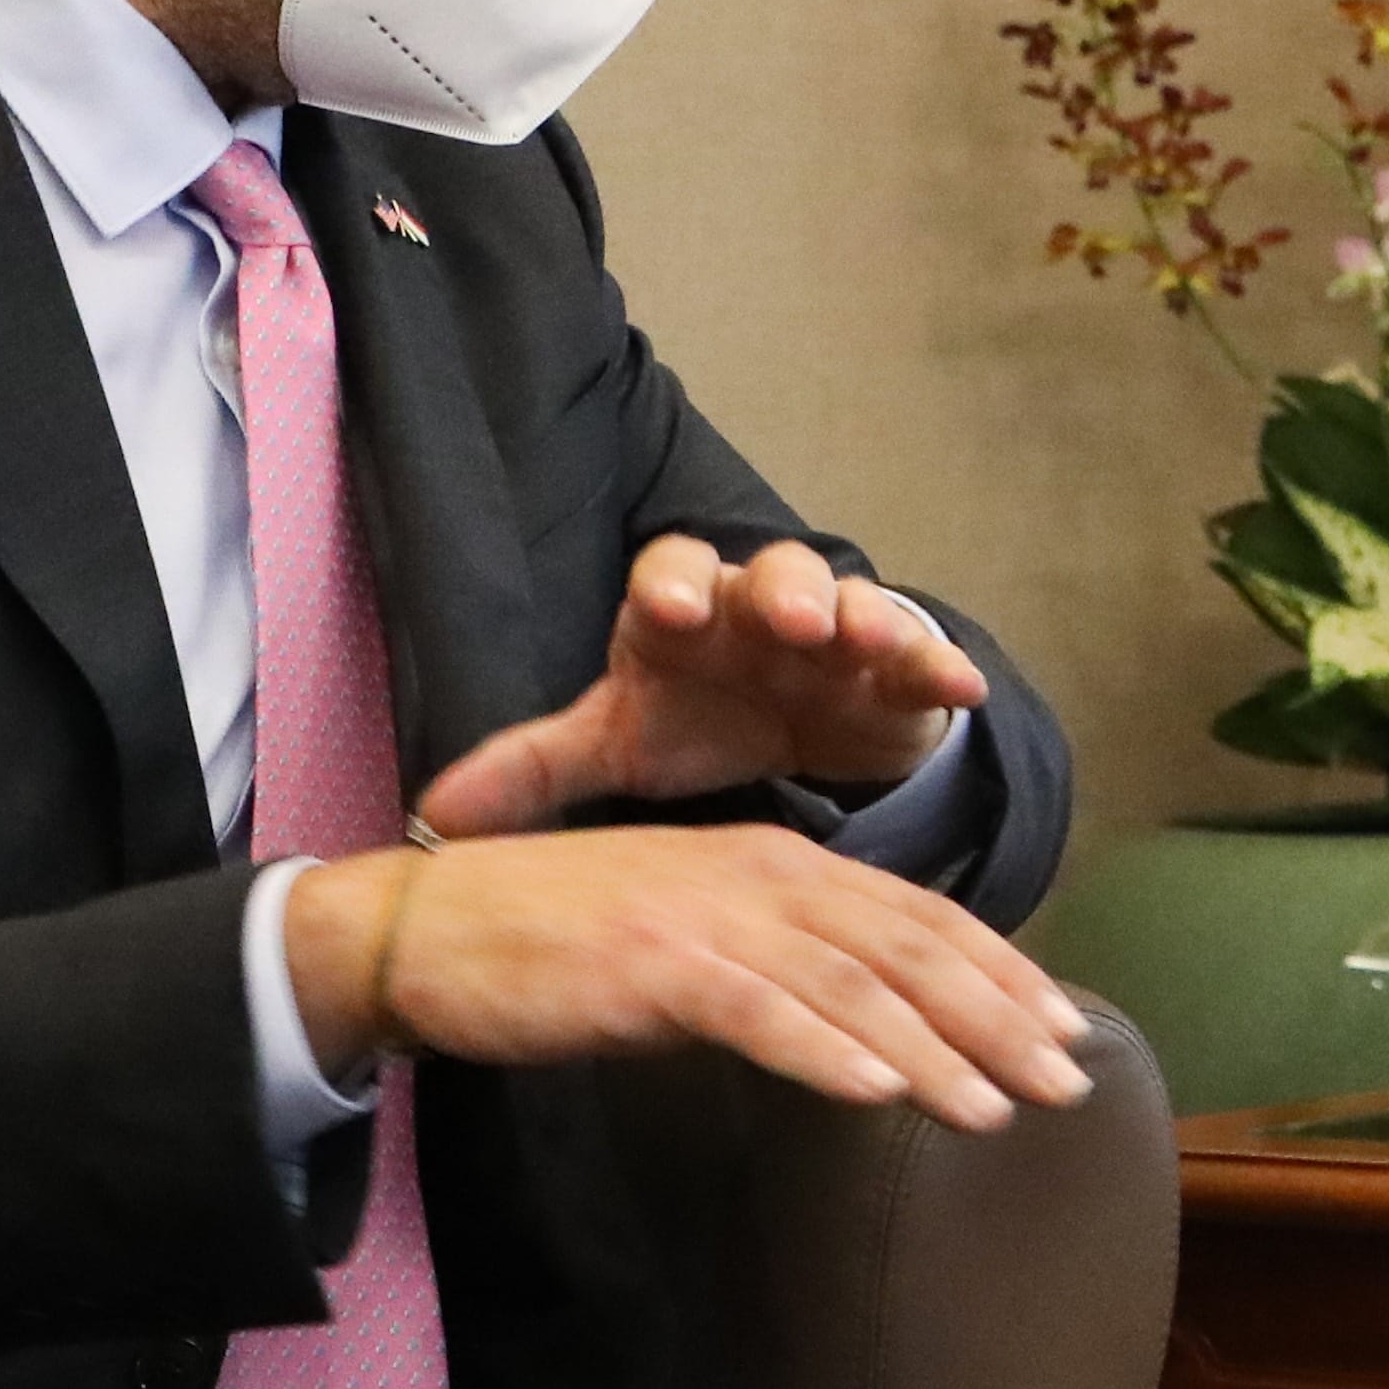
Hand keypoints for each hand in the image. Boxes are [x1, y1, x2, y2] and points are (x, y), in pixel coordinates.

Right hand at [286, 821, 1095, 1129]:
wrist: (432, 929)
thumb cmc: (567, 940)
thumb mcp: (700, 938)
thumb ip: (784, 965)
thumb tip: (869, 1027)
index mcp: (779, 863)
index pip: (918, 916)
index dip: (1002, 971)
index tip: (1065, 1027)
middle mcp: (759, 877)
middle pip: (909, 946)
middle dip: (999, 1015)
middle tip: (1068, 1078)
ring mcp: (707, 917)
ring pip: (851, 983)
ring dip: (935, 1049)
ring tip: (999, 1107)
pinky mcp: (651, 965)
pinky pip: (757, 1011)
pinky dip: (827, 1051)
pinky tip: (881, 1094)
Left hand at [409, 534, 982, 838]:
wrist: (801, 728)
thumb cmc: (703, 718)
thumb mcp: (625, 741)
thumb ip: (537, 767)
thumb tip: (430, 816)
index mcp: (682, 614)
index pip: (667, 575)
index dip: (670, 590)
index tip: (669, 615)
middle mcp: (759, 605)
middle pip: (768, 572)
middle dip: (781, 589)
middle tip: (788, 616)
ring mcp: (838, 627)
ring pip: (852, 600)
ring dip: (862, 614)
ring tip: (867, 639)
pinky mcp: (899, 663)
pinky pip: (924, 653)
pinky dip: (939, 664)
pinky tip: (959, 687)